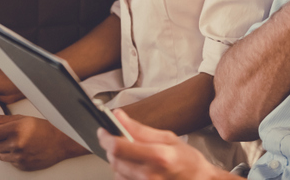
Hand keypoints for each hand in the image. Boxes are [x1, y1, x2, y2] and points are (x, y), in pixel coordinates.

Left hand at [0, 113, 87, 170]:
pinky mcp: (23, 166)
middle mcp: (16, 144)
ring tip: (19, 142)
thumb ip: (0, 119)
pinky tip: (24, 150)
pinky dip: (14, 157)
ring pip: (0, 155)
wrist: (62, 142)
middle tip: (10, 135)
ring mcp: (20, 157)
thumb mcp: (22, 119)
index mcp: (16, 129)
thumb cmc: (43, 128)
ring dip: (5, 149)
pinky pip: (10, 162)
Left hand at [98, 110, 232, 179]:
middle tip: (117, 139)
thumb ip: (140, 128)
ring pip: (116, 172)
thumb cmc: (187, 161)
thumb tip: (118, 116)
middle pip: (114, 160)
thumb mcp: (167, 138)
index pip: (119, 146)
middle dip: (111, 147)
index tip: (103, 130)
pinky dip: (123, 172)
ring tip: (132, 155)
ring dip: (118, 160)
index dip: (106, 137)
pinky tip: (135, 167)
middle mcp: (149, 175)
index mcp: (158, 156)